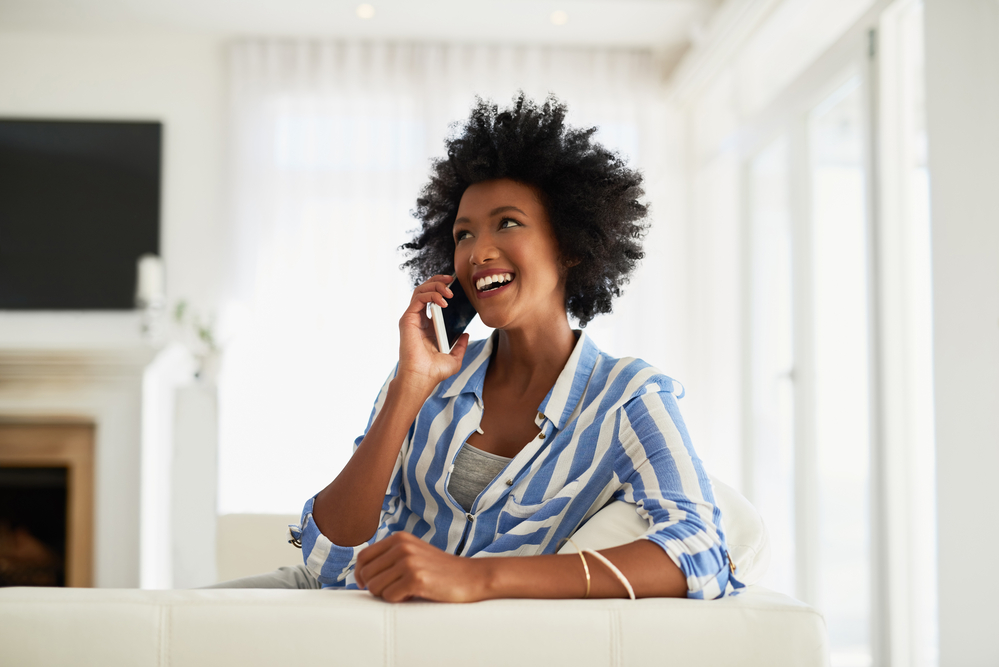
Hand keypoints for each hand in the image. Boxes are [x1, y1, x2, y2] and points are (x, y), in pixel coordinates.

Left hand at [354, 532, 484, 602]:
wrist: (471, 577)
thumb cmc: (440, 571)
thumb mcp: (413, 554)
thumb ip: (390, 556)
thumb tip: (360, 574)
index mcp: (399, 538)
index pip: (363, 557)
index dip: (360, 574)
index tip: (366, 585)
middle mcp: (402, 546)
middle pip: (366, 574)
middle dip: (375, 587)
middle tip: (393, 590)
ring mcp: (409, 561)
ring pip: (375, 587)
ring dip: (387, 595)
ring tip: (406, 591)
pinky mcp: (416, 578)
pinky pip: (389, 597)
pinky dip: (399, 601)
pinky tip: (414, 595)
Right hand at [396, 275, 469, 393]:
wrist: (422, 378)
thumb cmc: (434, 372)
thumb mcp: (454, 358)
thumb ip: (460, 346)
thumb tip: (466, 335)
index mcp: (427, 327)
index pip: (432, 300)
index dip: (441, 289)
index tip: (455, 287)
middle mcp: (418, 320)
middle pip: (424, 291)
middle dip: (438, 281)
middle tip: (451, 280)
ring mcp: (412, 319)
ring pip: (420, 291)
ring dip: (435, 285)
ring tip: (449, 292)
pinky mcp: (407, 319)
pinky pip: (418, 298)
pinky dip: (431, 295)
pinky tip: (443, 301)